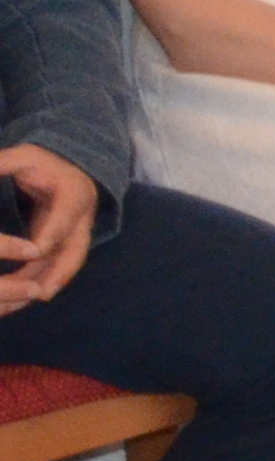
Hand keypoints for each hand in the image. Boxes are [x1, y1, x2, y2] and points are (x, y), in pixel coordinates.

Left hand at [0, 145, 100, 311]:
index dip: (50, 235)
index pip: (64, 218)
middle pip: (75, 250)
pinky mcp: (65, 246)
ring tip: (25, 303)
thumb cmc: (44, 162)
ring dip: (47, 285)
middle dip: (59, 273)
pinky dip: (42, 284)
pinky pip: (57, 268)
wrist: (70, 167)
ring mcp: (75, 236)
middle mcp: (80, 219)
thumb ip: (4, 163)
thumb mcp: (25, 156)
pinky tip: (23, 300)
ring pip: (66, 265)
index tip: (34, 252)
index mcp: (74, 195)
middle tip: (40, 294)